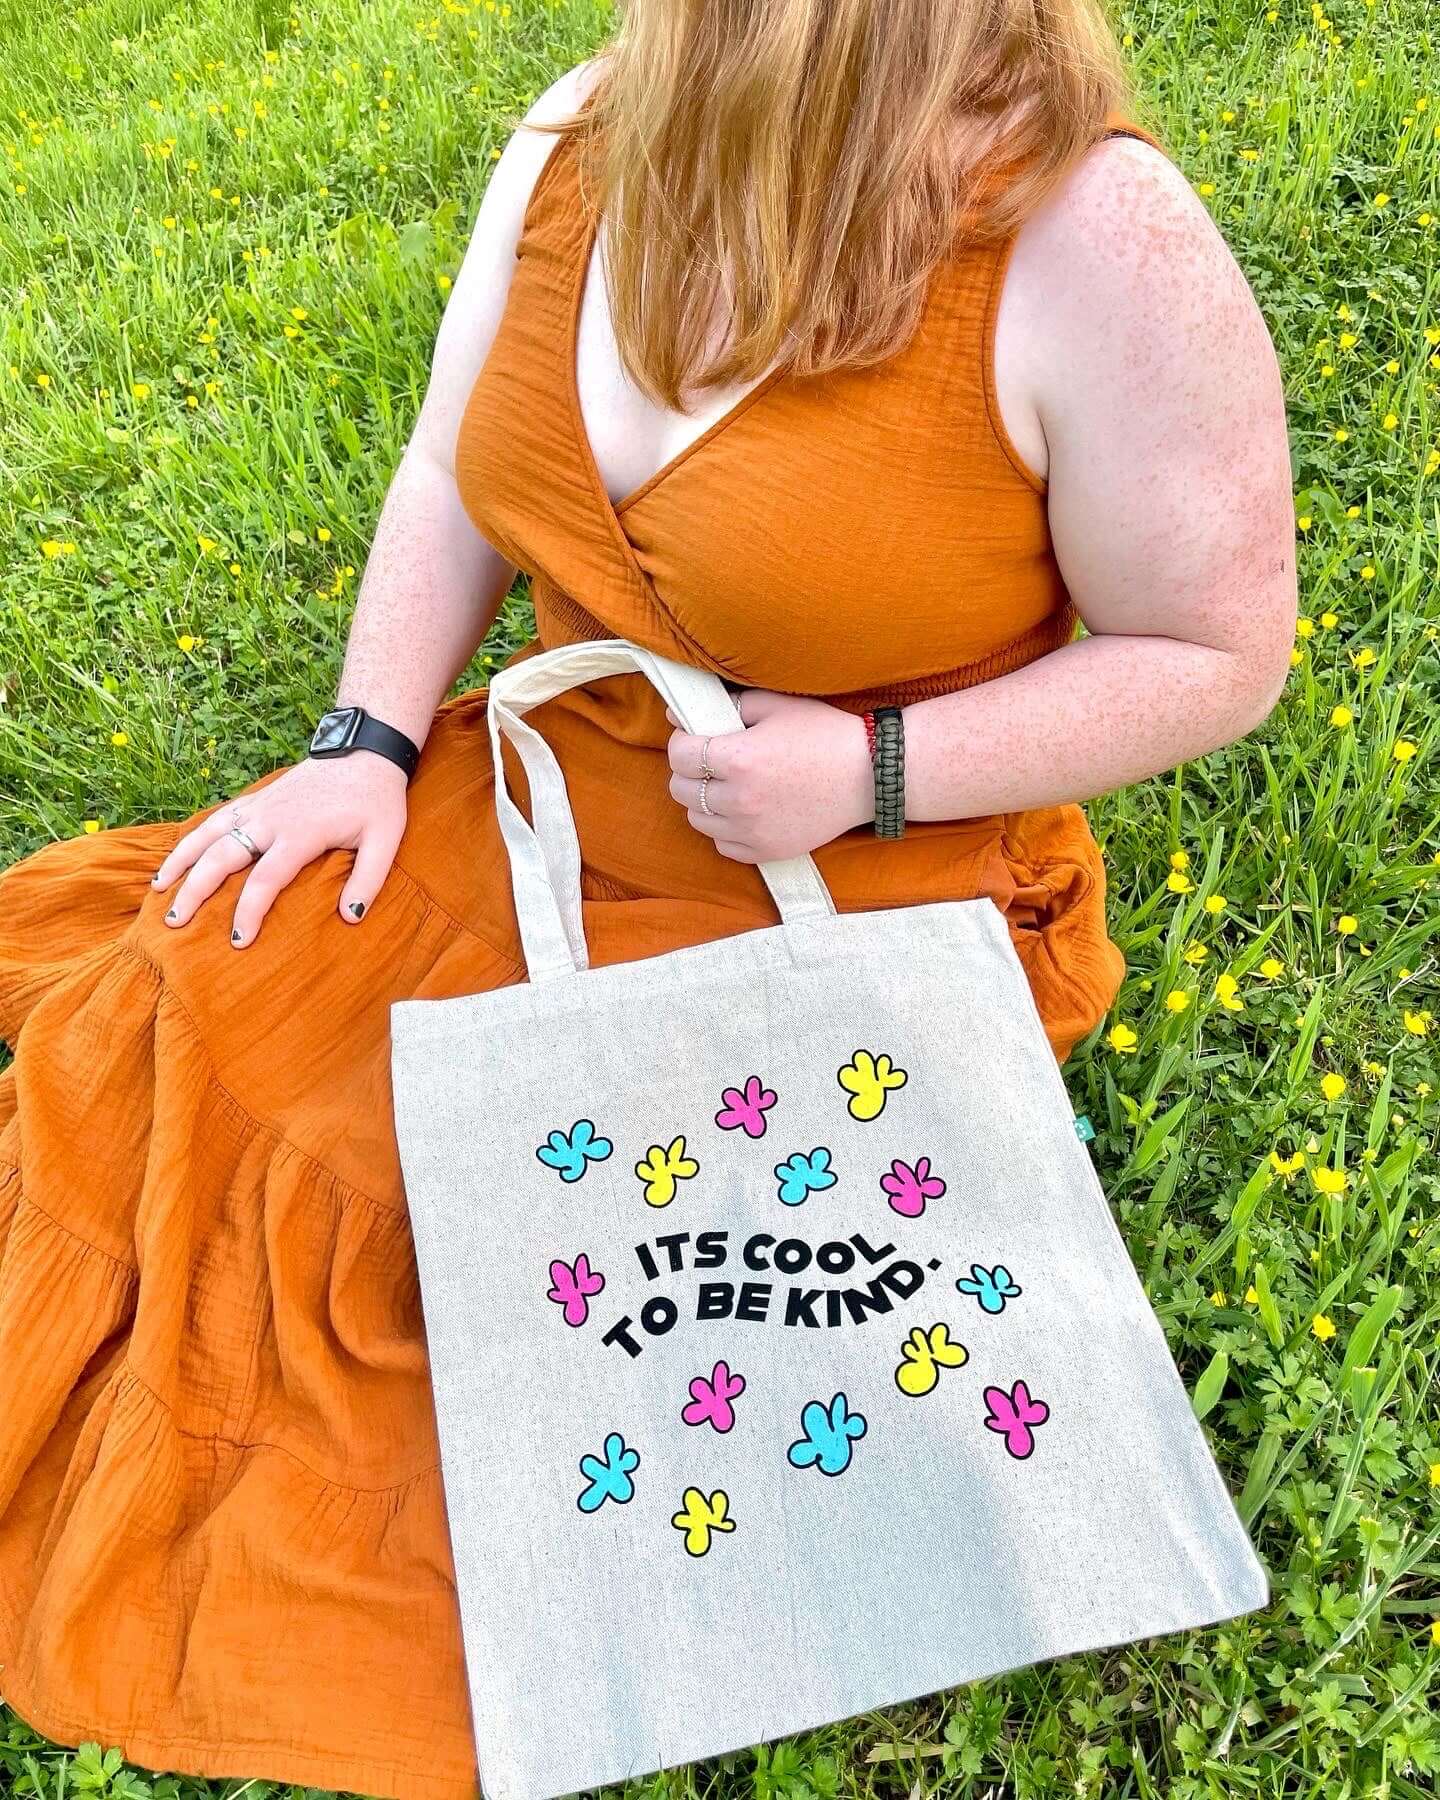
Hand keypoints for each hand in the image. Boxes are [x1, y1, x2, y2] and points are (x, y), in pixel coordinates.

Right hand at [149, 751, 408, 945]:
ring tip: (159, 890)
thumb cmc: (376, 800)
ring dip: (181, 861)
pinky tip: (178, 855)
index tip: (238, 940)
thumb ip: (368, 879)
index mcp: (300, 834)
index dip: (248, 912)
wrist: (365, 751)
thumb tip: (350, 917)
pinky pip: (216, 818)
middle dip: (194, 891)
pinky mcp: (256, 798)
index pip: (264, 880)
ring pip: (208, 834)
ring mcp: (259, 806)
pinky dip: (192, 837)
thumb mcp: (385, 840)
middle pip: (221, 858)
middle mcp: (270, 820)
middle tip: (175, 923)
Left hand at [665, 690, 872, 862]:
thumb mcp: (775, 705)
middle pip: (681, 789)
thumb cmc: (824, 734)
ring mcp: (752, 830)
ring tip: (727, 785)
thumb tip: (677, 714)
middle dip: (689, 771)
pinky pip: (723, 845)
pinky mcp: (767, 851)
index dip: (683, 741)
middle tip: (710, 761)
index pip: (679, 755)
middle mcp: (740, 799)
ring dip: (704, 801)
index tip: (695, 737)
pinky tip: (743, 811)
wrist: (869, 775)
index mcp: (739, 759)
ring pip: (697, 820)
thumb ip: (724, 706)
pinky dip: (724, 829)